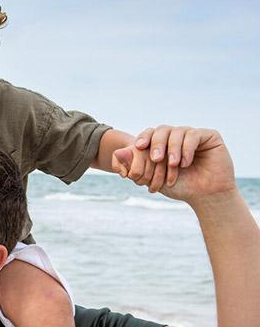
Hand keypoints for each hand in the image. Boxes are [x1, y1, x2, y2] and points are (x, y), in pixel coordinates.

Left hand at [114, 128, 234, 203]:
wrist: (204, 196)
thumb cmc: (179, 187)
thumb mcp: (153, 178)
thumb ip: (134, 166)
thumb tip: (117, 153)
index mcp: (164, 144)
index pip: (151, 133)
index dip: (144, 137)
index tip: (139, 146)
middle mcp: (178, 137)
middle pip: (163, 130)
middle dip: (157, 143)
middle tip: (156, 158)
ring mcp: (193, 135)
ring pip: (178, 131)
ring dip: (173, 148)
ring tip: (173, 165)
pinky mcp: (209, 136)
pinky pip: (194, 134)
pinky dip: (187, 148)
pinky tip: (184, 163)